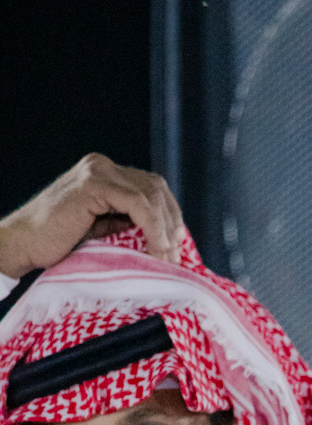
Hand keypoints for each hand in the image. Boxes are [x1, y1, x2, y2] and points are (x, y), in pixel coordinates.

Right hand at [0, 155, 182, 278]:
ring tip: (166, 258)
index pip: (152, 187)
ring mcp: (97, 171)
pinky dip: (153, 227)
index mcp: (106, 173)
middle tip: (175, 258)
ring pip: (150, 194)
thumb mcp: (101, 229)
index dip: (171, 217)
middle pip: (156, 187)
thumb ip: (126, 222)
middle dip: (172, 223)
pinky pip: (137, 203)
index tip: (176, 248)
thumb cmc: (57, 244)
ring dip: (165, 229)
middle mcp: (103, 165)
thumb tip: (163, 238)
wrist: (23, 244)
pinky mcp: (92, 184)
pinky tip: (156, 249)